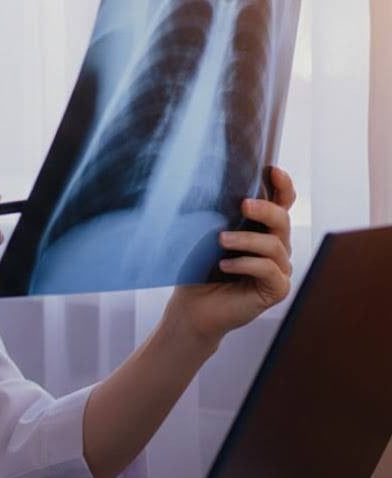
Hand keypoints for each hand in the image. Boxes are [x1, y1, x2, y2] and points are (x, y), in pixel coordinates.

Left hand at [164, 166, 296, 349]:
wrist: (193, 307)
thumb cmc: (199, 269)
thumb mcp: (206, 236)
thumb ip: (218, 215)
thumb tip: (212, 186)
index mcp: (262, 230)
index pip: (282, 203)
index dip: (283, 186)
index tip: (272, 170)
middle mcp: (276, 248)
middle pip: (283, 220)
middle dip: (265, 209)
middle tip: (244, 204)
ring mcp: (278, 269)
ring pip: (275, 246)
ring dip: (247, 240)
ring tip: (221, 240)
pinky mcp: (276, 290)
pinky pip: (270, 271)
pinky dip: (246, 264)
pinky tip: (225, 265)